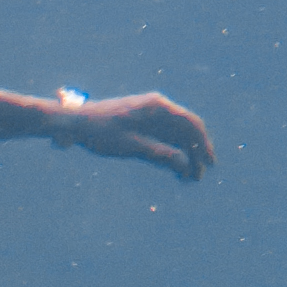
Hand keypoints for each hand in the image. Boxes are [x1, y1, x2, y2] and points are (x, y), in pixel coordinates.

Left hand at [52, 90, 214, 180]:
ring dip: (184, 155)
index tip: (209, 164)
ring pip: (176, 136)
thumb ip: (158, 154)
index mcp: (157, 107)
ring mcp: (151, 116)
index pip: (190, 123)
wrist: (76, 122)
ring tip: (187, 179)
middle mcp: (158, 108)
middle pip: (186, 130)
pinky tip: (174, 171)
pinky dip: (171, 153)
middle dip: (194, 153)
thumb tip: (183, 165)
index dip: (203, 144)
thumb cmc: (101, 131)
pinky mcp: (143, 125)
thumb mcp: (130, 146)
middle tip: (198, 177)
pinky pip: (164, 138)